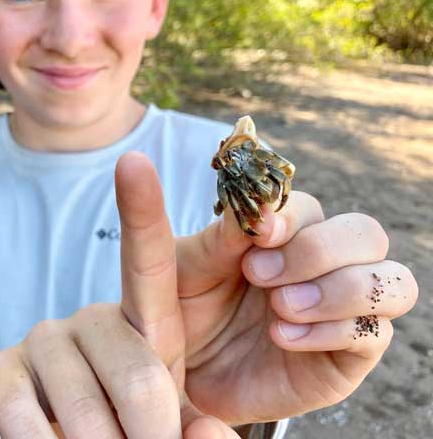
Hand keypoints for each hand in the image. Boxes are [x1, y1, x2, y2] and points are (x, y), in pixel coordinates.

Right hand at [0, 152, 237, 437]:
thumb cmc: (134, 425)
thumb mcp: (175, 418)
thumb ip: (196, 424)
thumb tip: (211, 433)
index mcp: (145, 318)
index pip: (145, 258)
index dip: (140, 209)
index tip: (133, 160)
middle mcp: (91, 316)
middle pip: (136, 372)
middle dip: (154, 434)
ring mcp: (43, 340)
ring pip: (82, 405)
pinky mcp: (0, 368)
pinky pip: (18, 410)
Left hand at [177, 191, 418, 423]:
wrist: (182, 372)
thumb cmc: (186, 309)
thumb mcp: (188, 269)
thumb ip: (221, 237)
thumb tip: (260, 203)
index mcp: (284, 234)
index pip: (311, 207)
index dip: (290, 217)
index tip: (258, 234)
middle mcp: (324, 265)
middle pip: (366, 234)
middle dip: (318, 251)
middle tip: (260, 275)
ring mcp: (344, 310)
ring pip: (394, 281)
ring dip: (339, 289)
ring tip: (281, 307)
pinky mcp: (349, 356)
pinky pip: (375, 334)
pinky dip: (331, 331)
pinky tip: (283, 338)